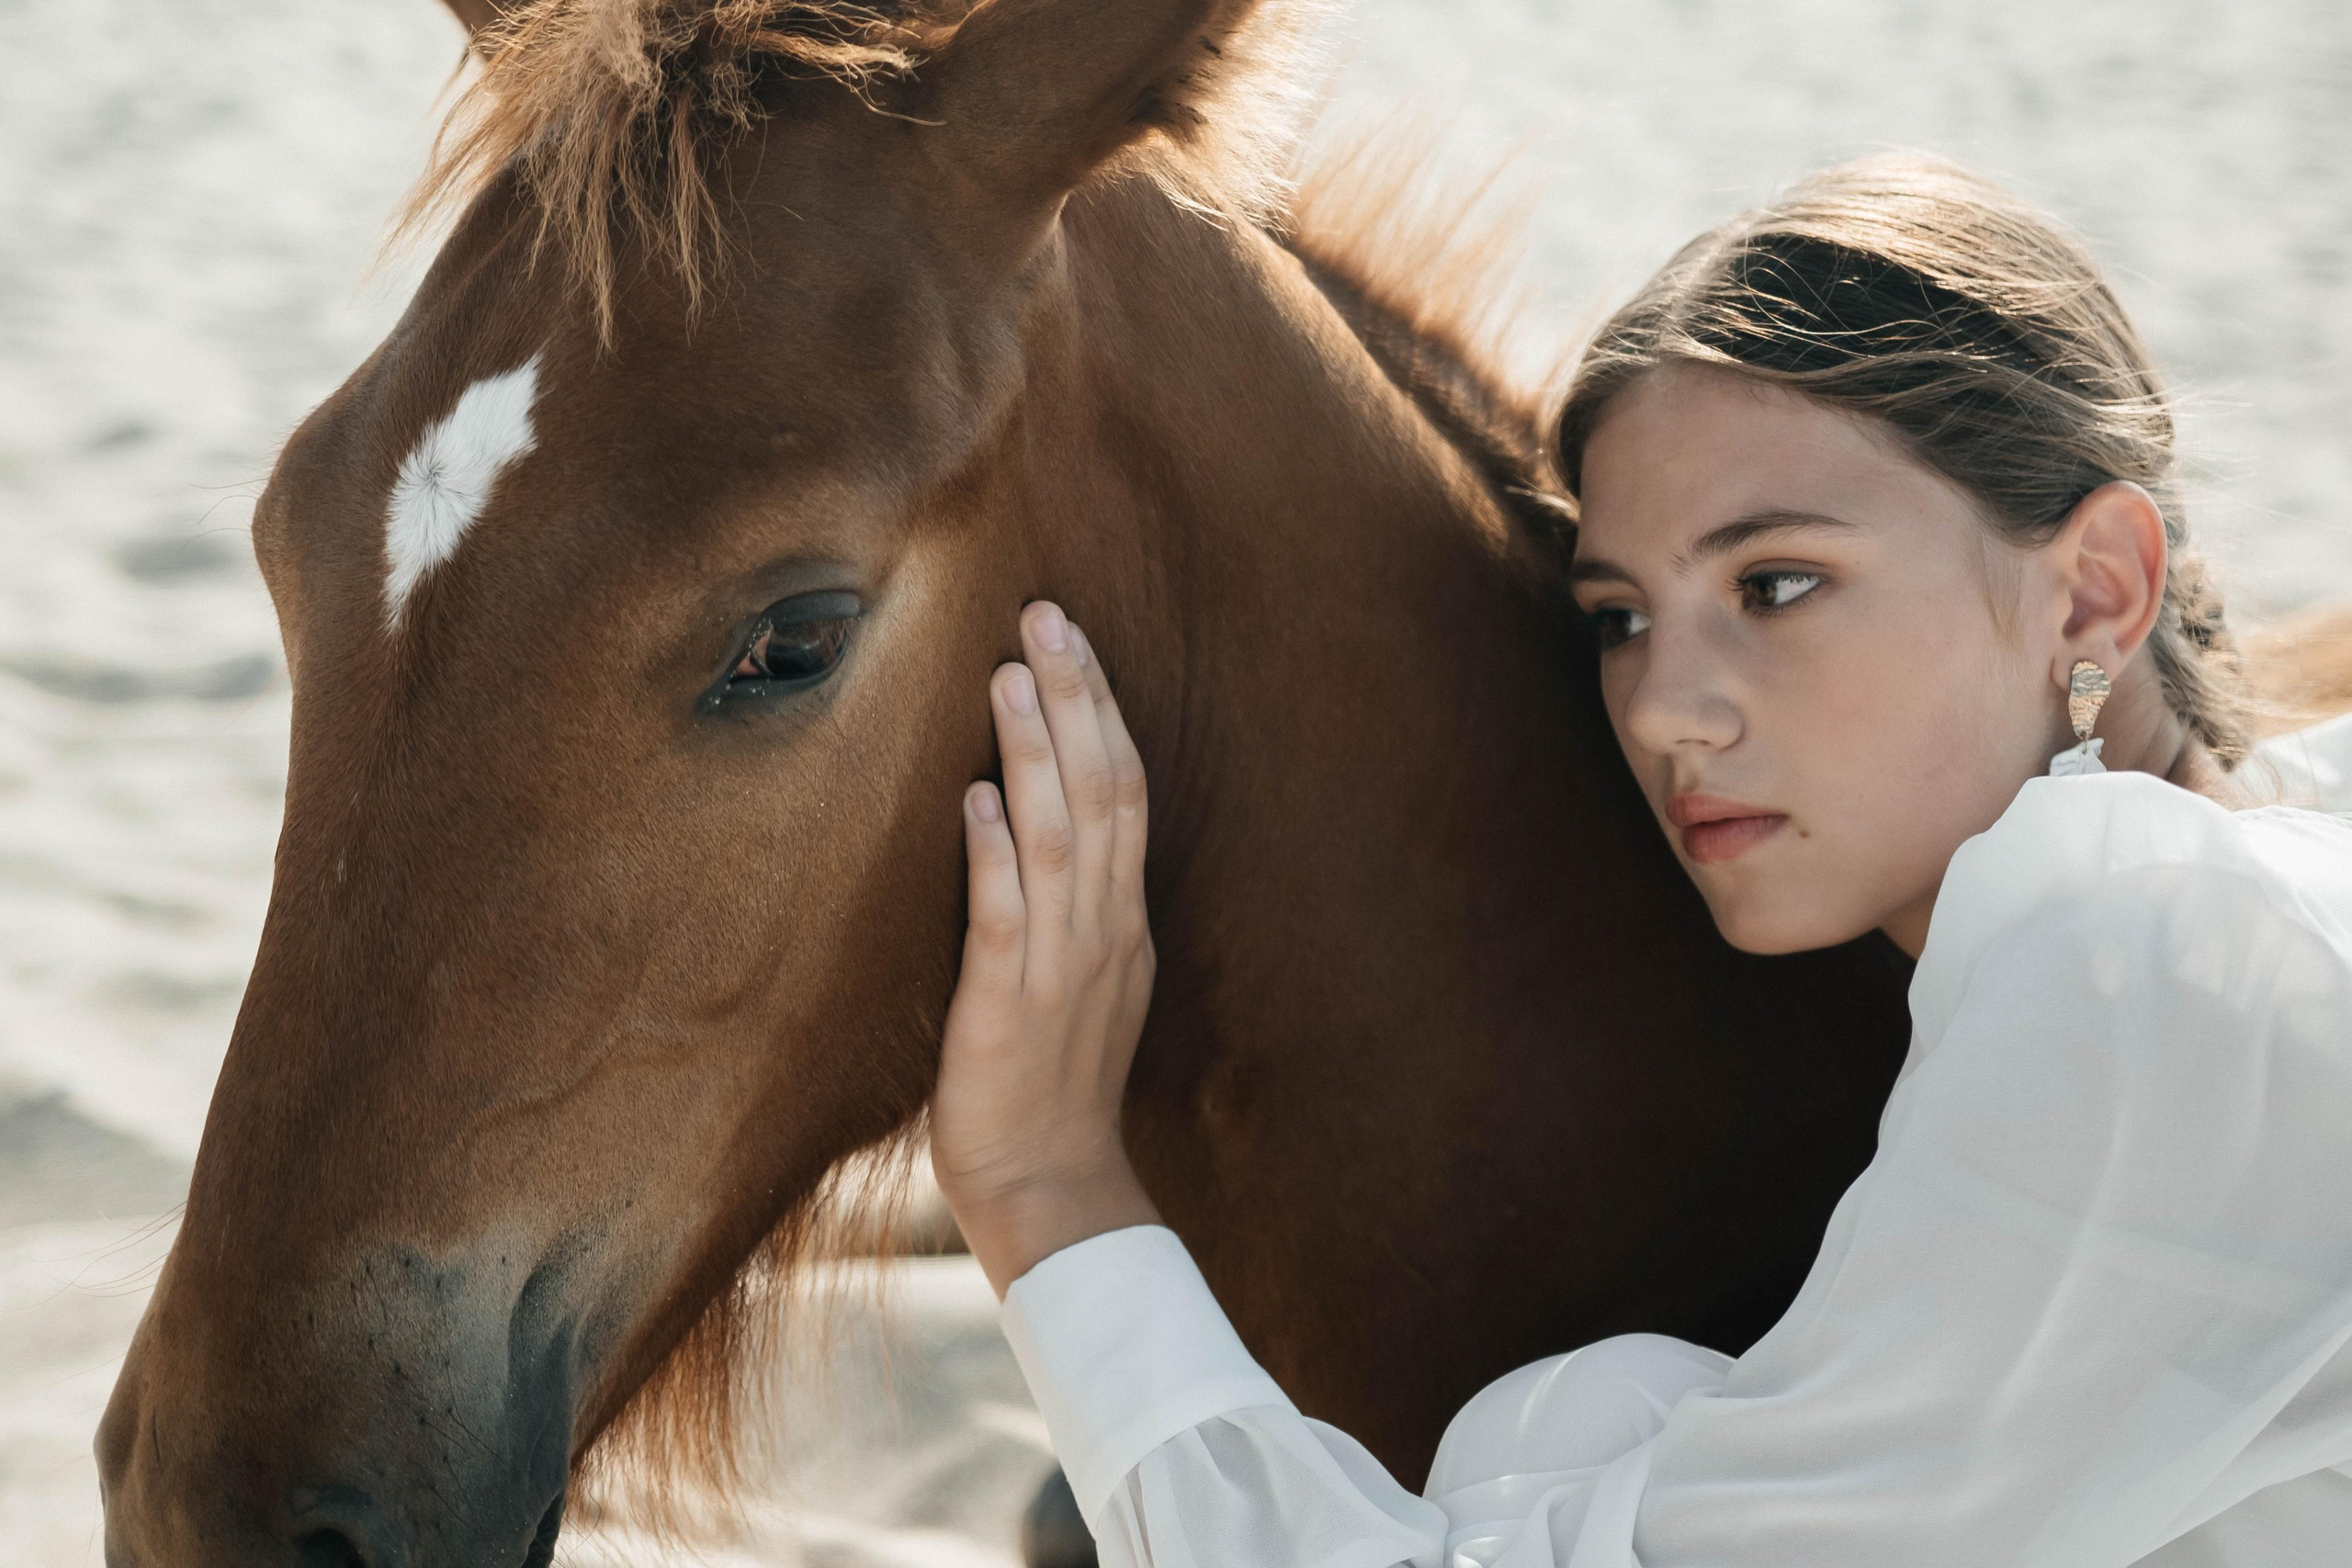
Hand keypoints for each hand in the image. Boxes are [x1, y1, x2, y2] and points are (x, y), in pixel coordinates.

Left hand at [932, 601, 1164, 1298]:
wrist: (1053, 1190)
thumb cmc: (1052, 1087)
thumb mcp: (1082, 979)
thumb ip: (1067, 902)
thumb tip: (1018, 814)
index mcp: (1123, 920)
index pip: (1125, 789)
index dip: (1100, 708)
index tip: (1069, 636)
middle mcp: (1104, 930)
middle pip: (1105, 791)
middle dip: (1078, 699)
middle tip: (1045, 616)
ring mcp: (1062, 968)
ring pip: (1062, 839)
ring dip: (1035, 755)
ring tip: (1008, 677)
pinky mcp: (1009, 1009)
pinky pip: (1007, 919)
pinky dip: (993, 855)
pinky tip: (971, 799)